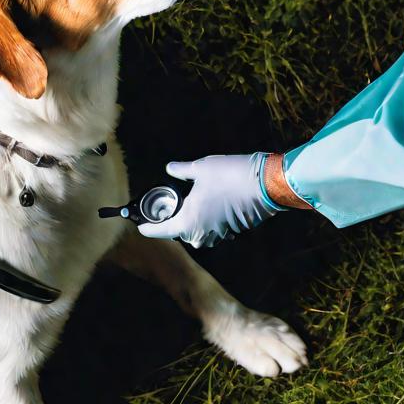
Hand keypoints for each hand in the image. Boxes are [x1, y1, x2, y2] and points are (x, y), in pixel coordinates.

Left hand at [137, 153, 283, 247]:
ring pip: (197, 233)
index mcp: (187, 221)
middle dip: (172, 221)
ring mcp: (218, 234)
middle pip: (179, 232)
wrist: (263, 184)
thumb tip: (170, 168)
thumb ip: (181, 170)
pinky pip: (212, 230)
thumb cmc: (228, 176)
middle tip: (168, 205)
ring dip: (191, 221)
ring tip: (190, 203)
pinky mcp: (232, 231)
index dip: (148, 227)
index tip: (140, 226)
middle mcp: (200, 233)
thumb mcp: (200, 168)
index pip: (160, 231)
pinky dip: (208, 220)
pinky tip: (210, 204)